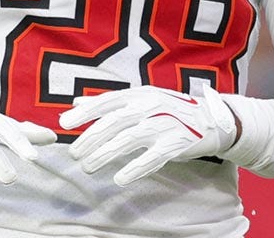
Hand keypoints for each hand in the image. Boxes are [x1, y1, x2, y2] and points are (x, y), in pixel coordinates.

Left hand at [59, 85, 237, 185]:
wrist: (210, 119)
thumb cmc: (169, 110)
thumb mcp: (141, 99)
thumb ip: (109, 103)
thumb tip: (76, 103)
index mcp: (139, 94)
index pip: (108, 101)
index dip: (85, 112)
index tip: (64, 123)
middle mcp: (150, 106)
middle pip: (116, 121)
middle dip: (92, 137)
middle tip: (74, 153)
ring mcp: (164, 124)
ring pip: (130, 139)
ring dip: (106, 154)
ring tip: (88, 167)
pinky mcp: (176, 144)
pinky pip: (153, 158)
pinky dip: (135, 168)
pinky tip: (119, 178)